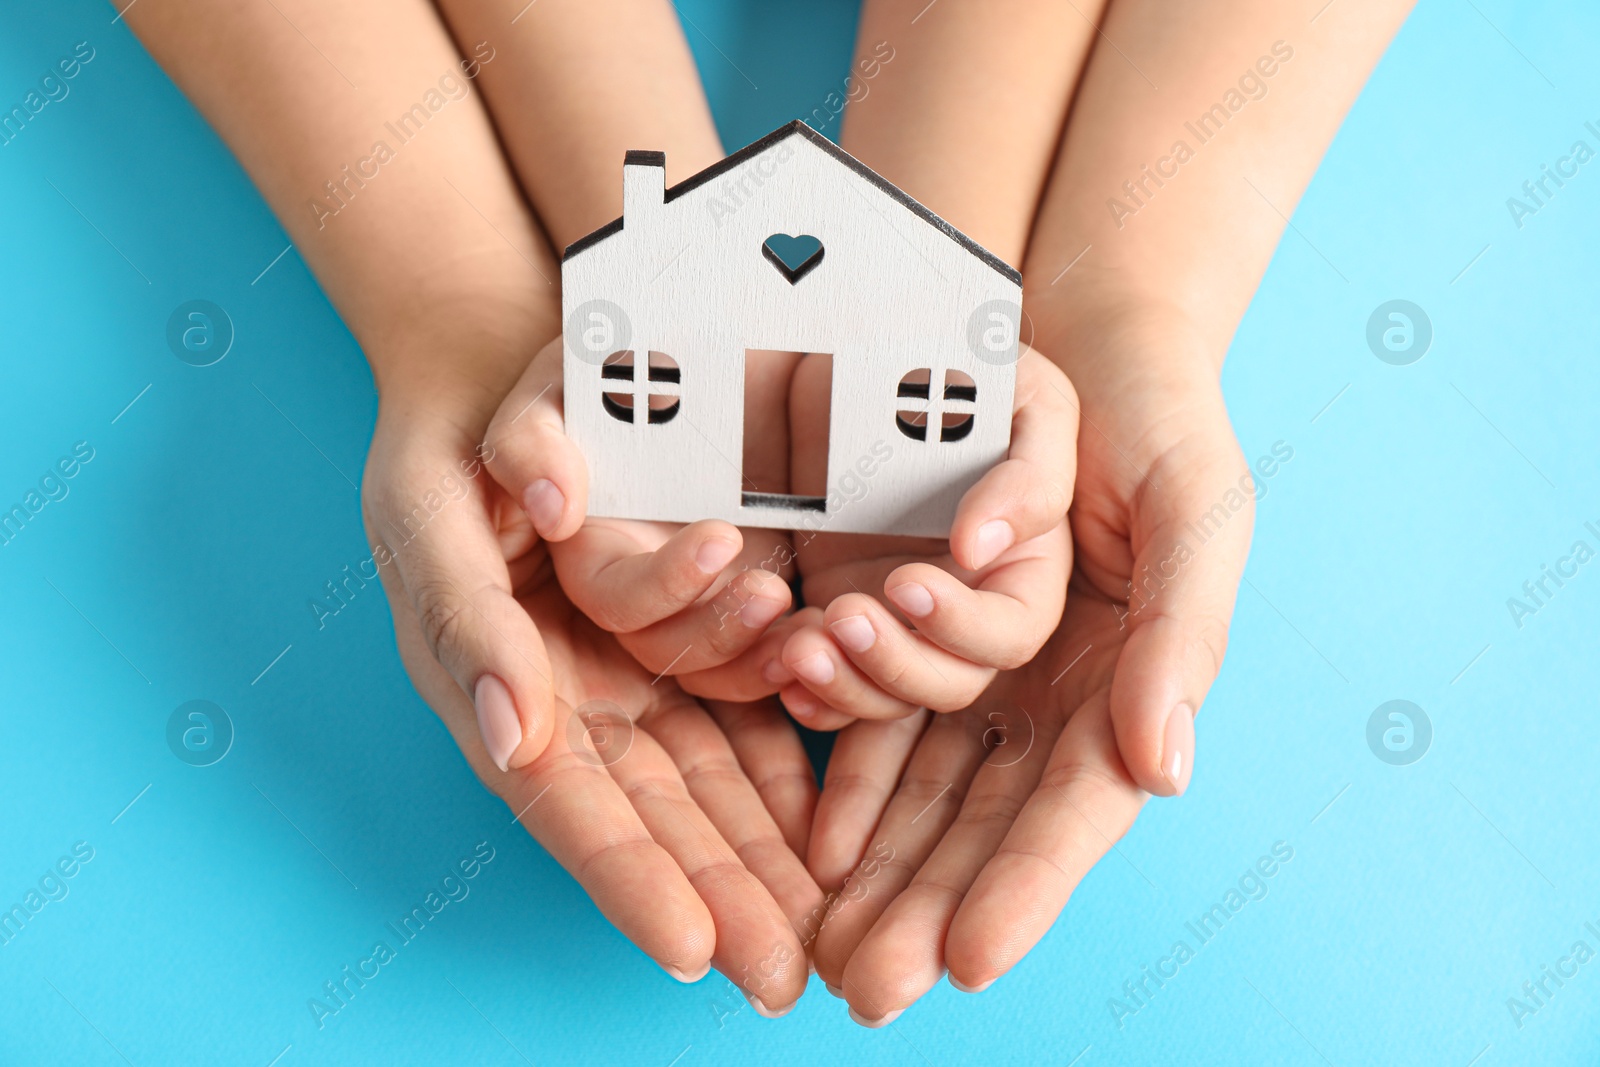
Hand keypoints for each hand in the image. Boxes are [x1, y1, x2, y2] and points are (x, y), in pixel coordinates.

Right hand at [363, 353, 821, 1010]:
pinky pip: (746, 716)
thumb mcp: (433, 517)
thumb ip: (467, 620)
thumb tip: (519, 734)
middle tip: (787, 977)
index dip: (626, 877)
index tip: (690, 950)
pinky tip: (833, 827)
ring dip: (766, 854)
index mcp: (500, 692)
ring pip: (712, 780)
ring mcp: (634, 678)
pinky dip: (788, 769)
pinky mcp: (689, 642)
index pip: (569, 803)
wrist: (500, 381)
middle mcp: (573, 704)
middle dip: (719, 897)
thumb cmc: (448, 450)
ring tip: (831, 926)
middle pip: (655, 816)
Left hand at [772, 348, 1078, 728]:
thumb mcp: (1029, 401)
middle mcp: (968, 609)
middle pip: (948, 681)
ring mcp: (902, 623)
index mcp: (1026, 568)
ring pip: (886, 697)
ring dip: (843, 684)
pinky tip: (778, 660)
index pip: (1009, 632)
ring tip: (798, 645)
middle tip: (842, 615)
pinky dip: (808, 691)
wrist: (892, 353)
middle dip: (894, 663)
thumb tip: (979, 551)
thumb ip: (1028, 478)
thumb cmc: (980, 373)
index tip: (905, 582)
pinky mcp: (843, 617)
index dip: (962, 626)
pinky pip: (832, 684)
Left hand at [805, 309, 1254, 1015]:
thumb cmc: (1158, 424)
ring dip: (873, 854)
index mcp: (1126, 692)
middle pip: (981, 827)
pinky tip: (807, 836)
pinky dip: (837, 769)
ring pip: (916, 786)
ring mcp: (974, 669)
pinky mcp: (906, 624)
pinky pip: (868, 717)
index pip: (1073, 813)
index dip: (1025, 888)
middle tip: (866, 990)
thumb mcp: (1196, 515)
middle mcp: (1048, 700)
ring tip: (822, 914)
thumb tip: (1165, 772)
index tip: (968, 960)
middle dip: (926, 910)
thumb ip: (1179, 641)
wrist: (1073, 347)